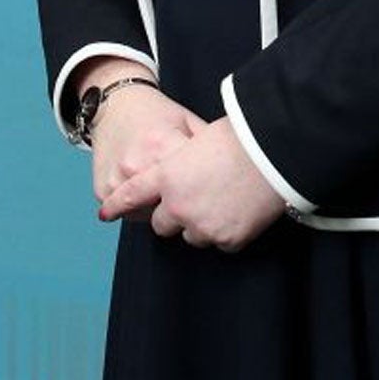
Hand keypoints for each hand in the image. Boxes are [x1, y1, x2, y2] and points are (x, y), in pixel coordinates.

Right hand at [89, 84, 202, 206]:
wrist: (114, 104)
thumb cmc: (155, 114)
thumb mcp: (186, 122)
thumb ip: (208, 145)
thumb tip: (240, 165)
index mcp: (162, 145)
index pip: (192, 187)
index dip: (205, 193)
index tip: (212, 193)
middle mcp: (137, 164)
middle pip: (170, 209)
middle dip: (183, 209)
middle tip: (192, 199)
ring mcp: (117, 178)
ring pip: (148, 216)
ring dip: (159, 211)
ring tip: (166, 193)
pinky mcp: (102, 189)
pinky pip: (128, 214)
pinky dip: (139, 210)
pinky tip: (146, 194)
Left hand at [98, 117, 285, 251]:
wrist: (272, 152)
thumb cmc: (238, 137)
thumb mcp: (196, 141)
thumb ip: (179, 163)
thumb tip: (176, 173)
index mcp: (167, 176)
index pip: (132, 194)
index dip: (117, 205)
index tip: (105, 214)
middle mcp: (179, 205)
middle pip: (161, 224)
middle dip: (173, 214)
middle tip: (194, 198)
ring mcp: (203, 226)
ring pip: (191, 235)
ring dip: (201, 223)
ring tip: (223, 198)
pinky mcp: (227, 240)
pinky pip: (220, 242)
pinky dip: (227, 230)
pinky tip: (239, 209)